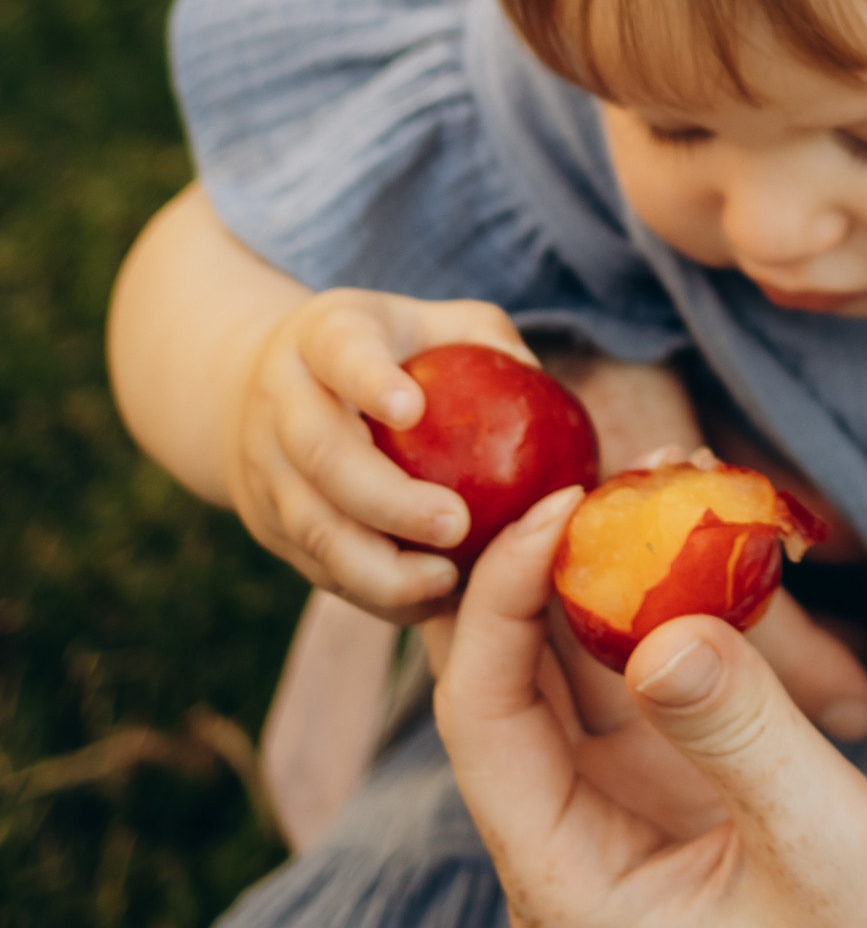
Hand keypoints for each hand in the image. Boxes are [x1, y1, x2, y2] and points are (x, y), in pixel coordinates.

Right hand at [227, 285, 541, 620]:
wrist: (269, 386)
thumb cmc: (386, 351)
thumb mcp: (428, 323)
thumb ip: (482, 338)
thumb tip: (539, 376)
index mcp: (324, 337)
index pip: (340, 351)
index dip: (369, 381)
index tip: (412, 410)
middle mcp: (282, 402)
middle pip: (323, 456)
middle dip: (387, 499)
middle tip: (457, 524)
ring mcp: (267, 471)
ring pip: (314, 528)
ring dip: (378, 567)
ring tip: (446, 582)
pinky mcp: (270, 528)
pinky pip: (319, 570)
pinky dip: (371, 594)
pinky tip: (427, 604)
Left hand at [436, 496, 866, 927]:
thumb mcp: (823, 842)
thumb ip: (738, 729)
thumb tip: (658, 625)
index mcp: (573, 888)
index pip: (488, 719)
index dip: (504, 599)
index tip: (562, 499)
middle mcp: (583, 850)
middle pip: (516, 683)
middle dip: (545, 564)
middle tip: (592, 456)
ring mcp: (639, 819)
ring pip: (586, 670)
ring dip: (612, 570)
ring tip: (657, 469)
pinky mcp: (699, 793)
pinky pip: (658, 677)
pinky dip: (675, 601)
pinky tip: (709, 527)